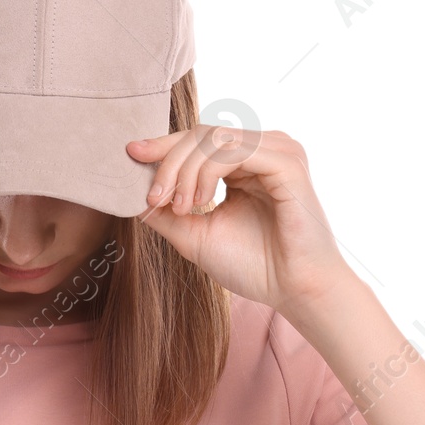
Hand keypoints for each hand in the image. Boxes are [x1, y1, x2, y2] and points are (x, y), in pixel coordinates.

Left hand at [128, 124, 357, 322]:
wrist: (293, 291)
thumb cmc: (254, 266)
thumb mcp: (195, 236)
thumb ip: (166, 212)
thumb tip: (132, 194)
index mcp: (245, 162)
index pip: (198, 139)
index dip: (163, 145)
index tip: (131, 153)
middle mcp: (263, 150)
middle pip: (202, 133)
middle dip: (169, 163)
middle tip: (154, 198)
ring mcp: (278, 152)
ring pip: (214, 137)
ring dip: (186, 171)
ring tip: (181, 209)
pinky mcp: (287, 163)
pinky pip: (235, 150)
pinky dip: (207, 172)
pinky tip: (200, 202)